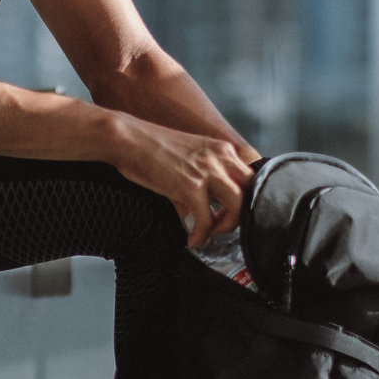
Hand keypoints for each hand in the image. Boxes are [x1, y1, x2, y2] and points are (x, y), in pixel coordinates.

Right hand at [106, 116, 257, 248]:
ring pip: (238, 206)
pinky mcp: (191, 185)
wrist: (126, 139)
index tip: (230, 213)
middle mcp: (220, 157)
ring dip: (226, 225)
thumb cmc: (148, 149)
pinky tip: (192, 240)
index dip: (244, 199)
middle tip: (221, 224)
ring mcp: (207, 170)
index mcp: (221, 149)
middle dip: (240, 214)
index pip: (250, 177)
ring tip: (209, 232)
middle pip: (251, 192)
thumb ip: (198, 186)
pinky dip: (202, 235)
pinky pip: (207, 220)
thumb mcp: (185, 161)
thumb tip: (195, 219)